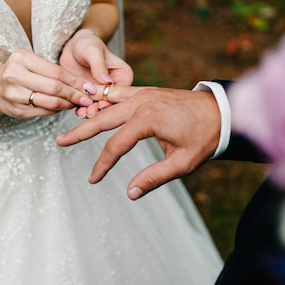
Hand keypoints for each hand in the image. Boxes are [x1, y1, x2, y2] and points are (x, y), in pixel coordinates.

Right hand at [0, 49, 95, 118]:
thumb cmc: (18, 73)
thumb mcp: (30, 63)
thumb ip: (53, 71)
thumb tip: (83, 85)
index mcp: (21, 58)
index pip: (56, 72)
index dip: (75, 81)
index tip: (90, 87)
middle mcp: (14, 75)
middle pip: (54, 87)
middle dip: (75, 94)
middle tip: (88, 99)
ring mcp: (13, 94)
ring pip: (50, 102)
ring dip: (67, 104)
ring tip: (78, 103)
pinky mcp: (15, 110)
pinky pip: (42, 112)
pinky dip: (56, 110)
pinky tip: (63, 107)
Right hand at [56, 87, 220, 199]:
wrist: (223, 110)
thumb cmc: (205, 137)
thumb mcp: (183, 163)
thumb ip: (154, 178)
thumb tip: (130, 194)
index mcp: (148, 119)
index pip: (115, 145)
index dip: (102, 165)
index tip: (93, 180)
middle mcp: (141, 102)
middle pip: (102, 118)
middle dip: (80, 132)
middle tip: (61, 142)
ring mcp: (143, 93)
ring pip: (107, 102)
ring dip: (89, 112)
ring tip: (71, 122)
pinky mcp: (146, 91)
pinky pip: (118, 93)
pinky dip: (103, 99)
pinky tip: (93, 104)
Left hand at [59, 29, 133, 115]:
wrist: (73, 47)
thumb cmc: (86, 43)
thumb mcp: (93, 50)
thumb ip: (99, 65)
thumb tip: (106, 81)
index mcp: (124, 76)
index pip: (120, 91)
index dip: (111, 99)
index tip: (101, 103)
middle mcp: (116, 87)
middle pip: (110, 102)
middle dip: (100, 108)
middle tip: (90, 112)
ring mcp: (102, 94)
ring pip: (98, 106)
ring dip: (91, 111)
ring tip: (82, 114)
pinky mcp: (90, 97)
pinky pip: (87, 105)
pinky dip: (83, 109)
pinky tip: (78, 111)